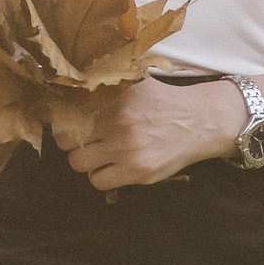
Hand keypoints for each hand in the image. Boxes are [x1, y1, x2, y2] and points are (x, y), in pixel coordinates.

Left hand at [46, 75, 242, 193]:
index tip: (66, 121)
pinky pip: (98, 182)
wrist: (200, 121)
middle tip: (83, 139)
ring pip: (78, 163)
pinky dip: (101, 176)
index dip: (62, 118)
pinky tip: (112, 166)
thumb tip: (69, 84)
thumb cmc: (163, 101)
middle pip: (66, 140)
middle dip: (71, 140)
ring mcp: (127, 149)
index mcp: (114, 97)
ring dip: (84, 160)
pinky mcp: (137, 171)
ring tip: (98, 154)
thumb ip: (106, 83)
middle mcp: (118, 122)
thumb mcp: (135, 82)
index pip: (67, 112)